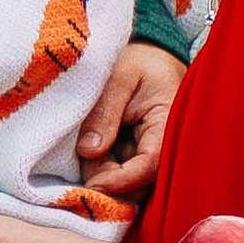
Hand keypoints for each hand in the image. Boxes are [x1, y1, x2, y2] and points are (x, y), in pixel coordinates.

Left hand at [76, 40, 184, 198]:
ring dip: (100, 174)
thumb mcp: (118, 77)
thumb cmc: (137, 61)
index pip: (151, 165)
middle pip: (139, 180)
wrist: (148, 55)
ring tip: (76, 151)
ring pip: (126, 178)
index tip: (95, 186)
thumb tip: (88, 152)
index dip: (123, 180)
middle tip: (76, 167)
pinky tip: (82, 153)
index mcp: (167, 125)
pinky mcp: (133, 150)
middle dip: (108, 181)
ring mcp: (147, 150)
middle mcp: (162, 145)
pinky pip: (117, 167)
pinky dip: (99, 166)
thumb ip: (104, 112)